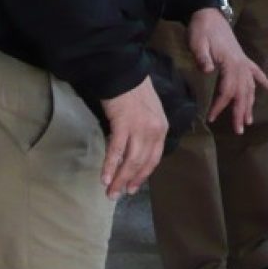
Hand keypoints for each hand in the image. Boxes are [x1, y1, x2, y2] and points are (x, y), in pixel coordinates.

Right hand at [99, 76, 167, 197]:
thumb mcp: (149, 113)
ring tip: (111, 192)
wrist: (125, 73)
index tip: (134, 187)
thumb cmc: (134, 93)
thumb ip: (146, 132)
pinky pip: (116, 151)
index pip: (154, 158)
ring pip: (131, 160)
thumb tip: (136, 150)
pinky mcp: (124, 125)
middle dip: (130, 181)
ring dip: (120, 179)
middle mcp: (154, 131)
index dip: (143, 175)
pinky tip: (105, 178)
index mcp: (162, 129)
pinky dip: (110, 166)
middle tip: (119, 195)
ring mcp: (140, 128)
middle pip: (143, 163)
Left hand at [188, 7, 267, 132]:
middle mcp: (241, 65)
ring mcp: (244, 62)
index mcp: (230, 63)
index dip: (221, 105)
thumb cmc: (201, 29)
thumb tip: (208, 70)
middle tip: (240, 130)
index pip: (228, 90)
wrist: (209, 14)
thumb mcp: (197, 42)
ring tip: (249, 120)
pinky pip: (257, 73)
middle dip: (241, 112)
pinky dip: (265, 82)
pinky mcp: (243, 59)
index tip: (212, 118)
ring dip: (251, 104)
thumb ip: (203, 57)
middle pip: (243, 93)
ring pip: (250, 87)